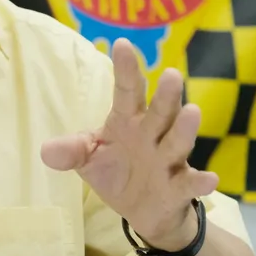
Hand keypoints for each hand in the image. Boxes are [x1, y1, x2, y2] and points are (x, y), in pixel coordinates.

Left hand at [41, 38, 217, 250]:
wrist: (142, 211)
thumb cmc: (116, 171)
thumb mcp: (89, 159)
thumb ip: (72, 151)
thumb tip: (46, 152)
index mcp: (128, 119)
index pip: (127, 90)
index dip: (126, 69)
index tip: (122, 44)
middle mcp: (152, 134)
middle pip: (160, 111)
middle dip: (166, 95)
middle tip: (171, 74)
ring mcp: (168, 159)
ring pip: (177, 141)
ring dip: (184, 128)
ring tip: (192, 111)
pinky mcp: (179, 187)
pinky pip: (190, 183)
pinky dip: (200, 181)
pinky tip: (209, 179)